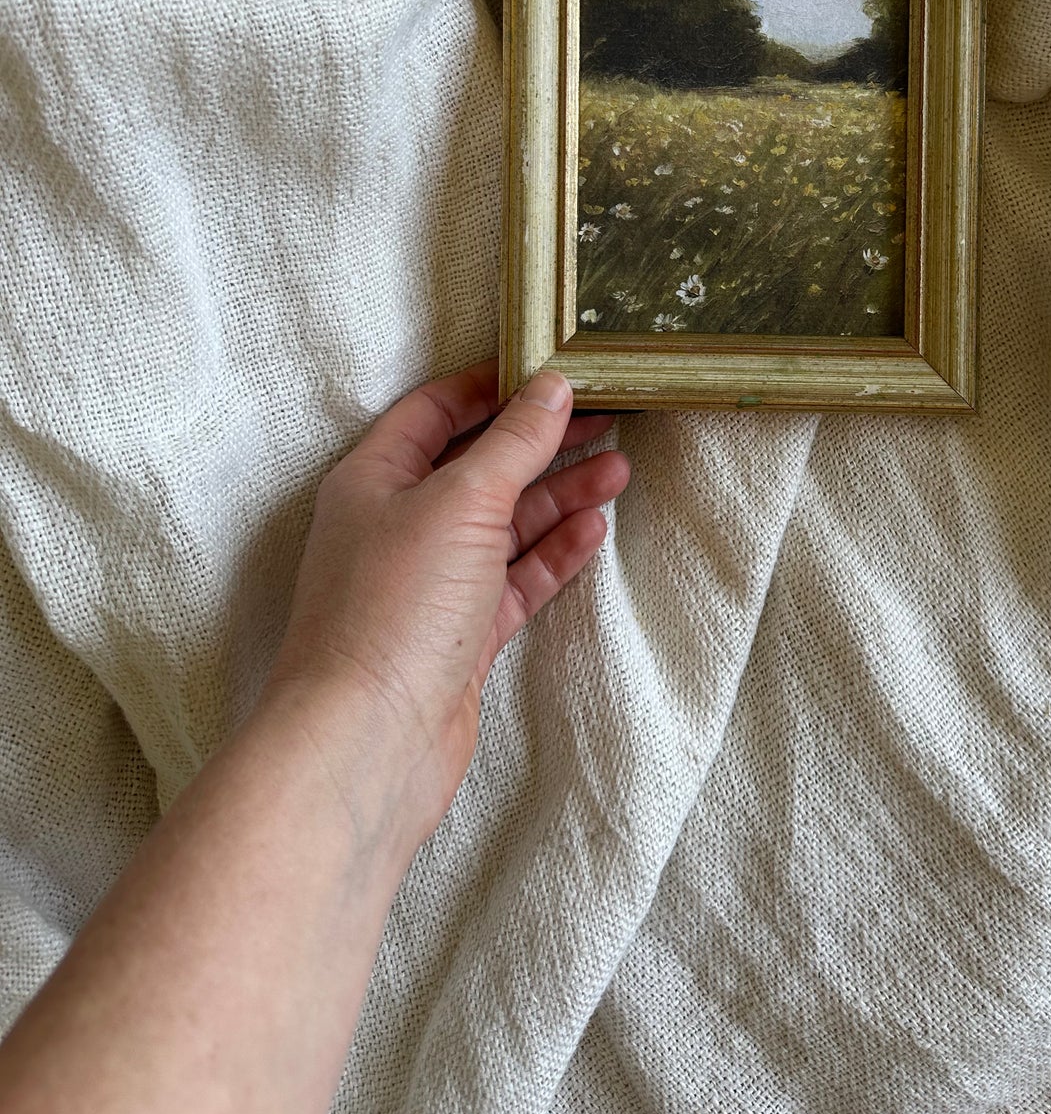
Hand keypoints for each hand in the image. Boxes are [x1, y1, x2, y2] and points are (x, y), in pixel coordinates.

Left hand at [261, 361, 627, 849]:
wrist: (368, 742)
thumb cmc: (395, 610)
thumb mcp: (462, 503)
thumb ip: (512, 442)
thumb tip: (551, 387)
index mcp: (374, 478)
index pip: (436, 410)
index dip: (494, 387)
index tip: (554, 371)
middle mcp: (396, 526)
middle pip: (478, 466)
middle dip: (540, 442)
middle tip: (607, 418)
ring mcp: (429, 584)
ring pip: (503, 524)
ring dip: (558, 496)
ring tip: (620, 470)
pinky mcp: (459, 636)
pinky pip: (514, 579)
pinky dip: (553, 552)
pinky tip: (593, 529)